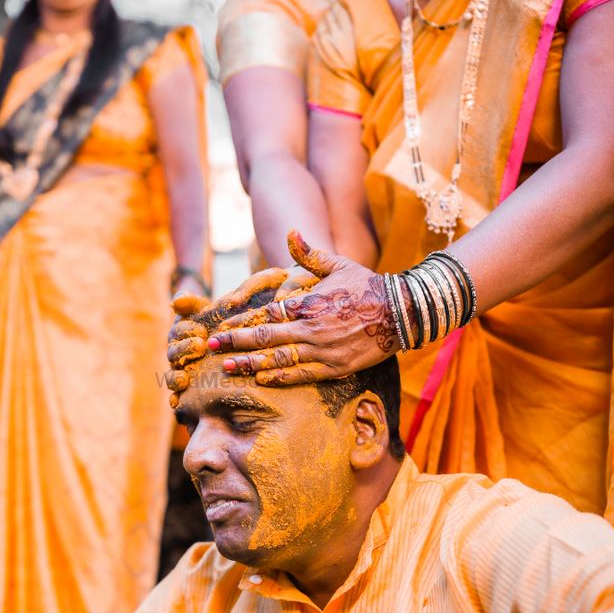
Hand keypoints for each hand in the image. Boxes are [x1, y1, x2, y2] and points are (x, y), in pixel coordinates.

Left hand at [208, 232, 400, 384]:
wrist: (402, 312)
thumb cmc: (368, 285)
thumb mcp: (338, 264)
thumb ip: (310, 254)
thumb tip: (291, 232)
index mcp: (308, 303)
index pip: (268, 314)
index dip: (243, 320)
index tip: (222, 324)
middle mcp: (311, 328)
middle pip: (265, 338)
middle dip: (235, 343)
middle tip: (211, 347)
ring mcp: (322, 351)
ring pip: (278, 360)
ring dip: (250, 364)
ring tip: (227, 367)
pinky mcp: (335, 368)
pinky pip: (301, 375)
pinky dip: (279, 378)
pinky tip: (260, 379)